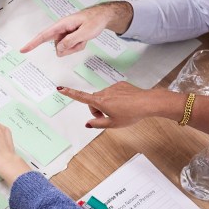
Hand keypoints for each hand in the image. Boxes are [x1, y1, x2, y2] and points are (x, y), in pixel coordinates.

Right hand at [20, 2, 132, 55]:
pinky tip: (84, 38)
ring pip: (64, 49)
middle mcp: (61, 30)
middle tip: (82, 40)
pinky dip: (78, 46)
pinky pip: (70, 48)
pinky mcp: (68, 38)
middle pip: (58, 47)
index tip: (23, 50)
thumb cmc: (94, 21)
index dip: (32, 43)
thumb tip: (58, 49)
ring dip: (75, 47)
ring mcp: (65, 34)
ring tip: (84, 37)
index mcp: (61, 25)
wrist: (102, 16)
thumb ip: (71, 41)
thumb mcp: (85, 32)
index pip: (43, 35)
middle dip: (70, 48)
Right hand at [57, 83, 172, 128]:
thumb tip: (88, 123)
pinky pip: (113, 92)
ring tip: (120, 111)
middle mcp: (104, 92)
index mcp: (101, 102)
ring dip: (107, 104)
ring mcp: (113, 87)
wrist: (147, 102)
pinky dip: (115, 99)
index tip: (60, 88)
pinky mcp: (121, 84)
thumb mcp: (113, 124)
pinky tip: (125, 104)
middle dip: (97, 109)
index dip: (70, 93)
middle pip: (94, 101)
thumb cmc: (131, 114)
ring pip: (104, 97)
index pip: (81, 97)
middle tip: (107, 118)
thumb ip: (98, 124)